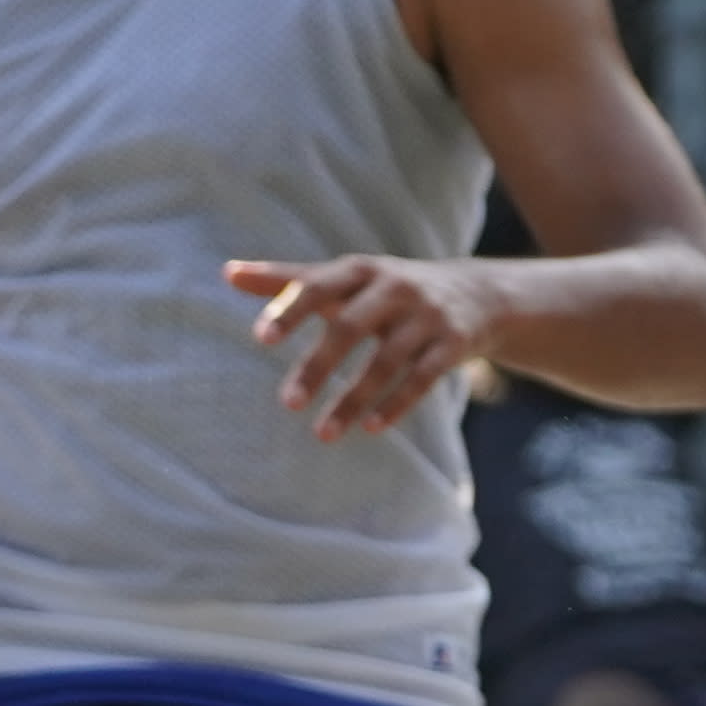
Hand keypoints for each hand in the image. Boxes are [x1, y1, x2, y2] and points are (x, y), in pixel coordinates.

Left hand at [229, 254, 496, 437]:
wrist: (478, 293)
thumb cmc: (388, 289)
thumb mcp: (345, 279)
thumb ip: (289, 280)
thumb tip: (227, 273)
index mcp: (360, 271)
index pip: (318, 287)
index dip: (291, 310)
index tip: (260, 338)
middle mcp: (394, 288)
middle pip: (350, 328)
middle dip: (319, 366)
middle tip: (287, 403)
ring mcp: (427, 316)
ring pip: (387, 361)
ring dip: (354, 399)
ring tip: (322, 435)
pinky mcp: (454, 343)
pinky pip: (423, 378)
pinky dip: (396, 404)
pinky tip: (370, 429)